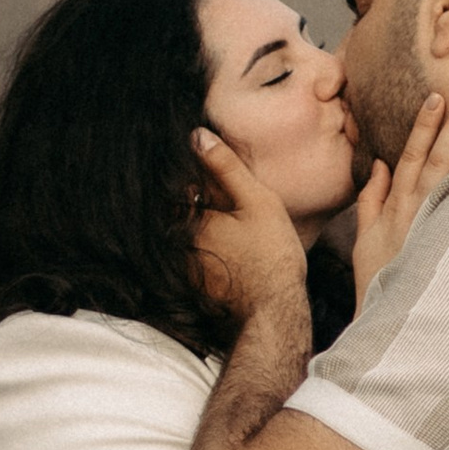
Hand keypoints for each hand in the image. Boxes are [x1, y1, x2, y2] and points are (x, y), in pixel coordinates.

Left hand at [191, 126, 309, 323]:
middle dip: (192, 199)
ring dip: (196, 224)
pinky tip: (227, 251)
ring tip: (226, 225)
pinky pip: (191, 256)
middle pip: (177, 210)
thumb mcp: (257, 202)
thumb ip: (226, 167)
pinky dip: (201, 248)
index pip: (175, 186)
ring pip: (184, 234)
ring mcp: (182, 267)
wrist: (273, 314)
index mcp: (188, 218)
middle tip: (214, 196)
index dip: (187, 173)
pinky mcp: (192, 285)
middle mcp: (177, 243)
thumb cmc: (270, 257)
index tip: (197, 168)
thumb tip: (197, 135)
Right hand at [350, 91, 448, 306]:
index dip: (424, 126)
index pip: (412, 154)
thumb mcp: (364, 237)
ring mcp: (437, 222)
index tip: (436, 99)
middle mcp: (418, 208)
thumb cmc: (378, 279)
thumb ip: (371, 198)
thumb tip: (379, 165)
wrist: (392, 318)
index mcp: (397, 204)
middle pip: (439, 157)